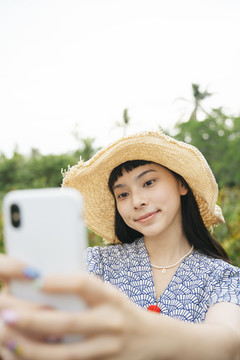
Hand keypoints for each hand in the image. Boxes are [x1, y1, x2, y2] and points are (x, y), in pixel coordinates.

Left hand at [0, 273, 162, 359]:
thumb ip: (84, 293)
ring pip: (65, 353)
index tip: (36, 281)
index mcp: (111, 297)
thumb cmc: (122, 310)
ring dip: (33, 348)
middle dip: (35, 320)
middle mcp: (111, 322)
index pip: (85, 285)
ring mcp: (107, 348)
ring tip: (8, 340)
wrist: (153, 339)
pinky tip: (26, 357)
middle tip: (8, 314)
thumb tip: (44, 287)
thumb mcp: (110, 295)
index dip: (60, 282)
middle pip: (69, 323)